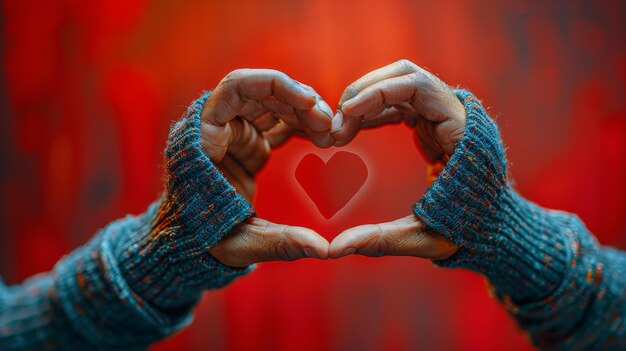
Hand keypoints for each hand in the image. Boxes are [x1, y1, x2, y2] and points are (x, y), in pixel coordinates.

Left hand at [201, 69, 333, 266]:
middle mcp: (217, 128)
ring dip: (305, 112)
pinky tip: (324, 138)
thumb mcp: (239, 243)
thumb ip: (280, 243)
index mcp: (203, 139)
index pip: (235, 88)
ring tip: (332, 133)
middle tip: (330, 125)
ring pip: (273, 104)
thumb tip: (324, 250)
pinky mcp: (248, 146)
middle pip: (261, 92)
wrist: (185, 244)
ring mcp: (234, 135)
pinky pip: (278, 123)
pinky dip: (302, 125)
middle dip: (299, 101)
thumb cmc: (201, 242)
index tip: (309, 101)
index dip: (274, 85)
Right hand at [329, 60, 463, 259]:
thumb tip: (334, 249)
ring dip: (365, 100)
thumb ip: (382, 240)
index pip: (418, 86)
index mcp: (462, 131)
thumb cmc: (469, 233)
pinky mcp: (433, 124)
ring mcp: (444, 116)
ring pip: (399, 84)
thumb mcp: (426, 238)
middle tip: (335, 121)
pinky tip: (351, 129)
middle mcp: (455, 114)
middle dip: (365, 90)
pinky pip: (399, 103)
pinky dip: (373, 110)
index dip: (378, 92)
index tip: (345, 113)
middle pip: (406, 74)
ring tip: (338, 130)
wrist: (497, 228)